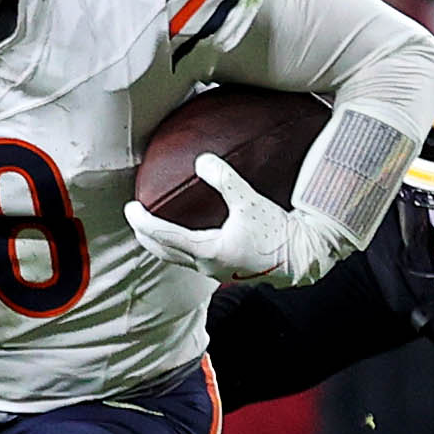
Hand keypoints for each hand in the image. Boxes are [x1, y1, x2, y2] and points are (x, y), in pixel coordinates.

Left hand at [122, 154, 352, 286]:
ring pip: (179, 260)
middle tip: (135, 219)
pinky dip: (182, 249)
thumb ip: (225, 179)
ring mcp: (218, 272)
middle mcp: (208, 266)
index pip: (164, 237)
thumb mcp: (250, 202)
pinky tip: (188, 239)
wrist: (303, 257)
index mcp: (208, 250)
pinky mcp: (228, 271)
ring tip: (155, 229)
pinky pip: (194, 261)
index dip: (143, 222)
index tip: (130, 209)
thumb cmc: (278, 232)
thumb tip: (202, 160)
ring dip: (163, 245)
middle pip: (165, 253)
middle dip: (146, 237)